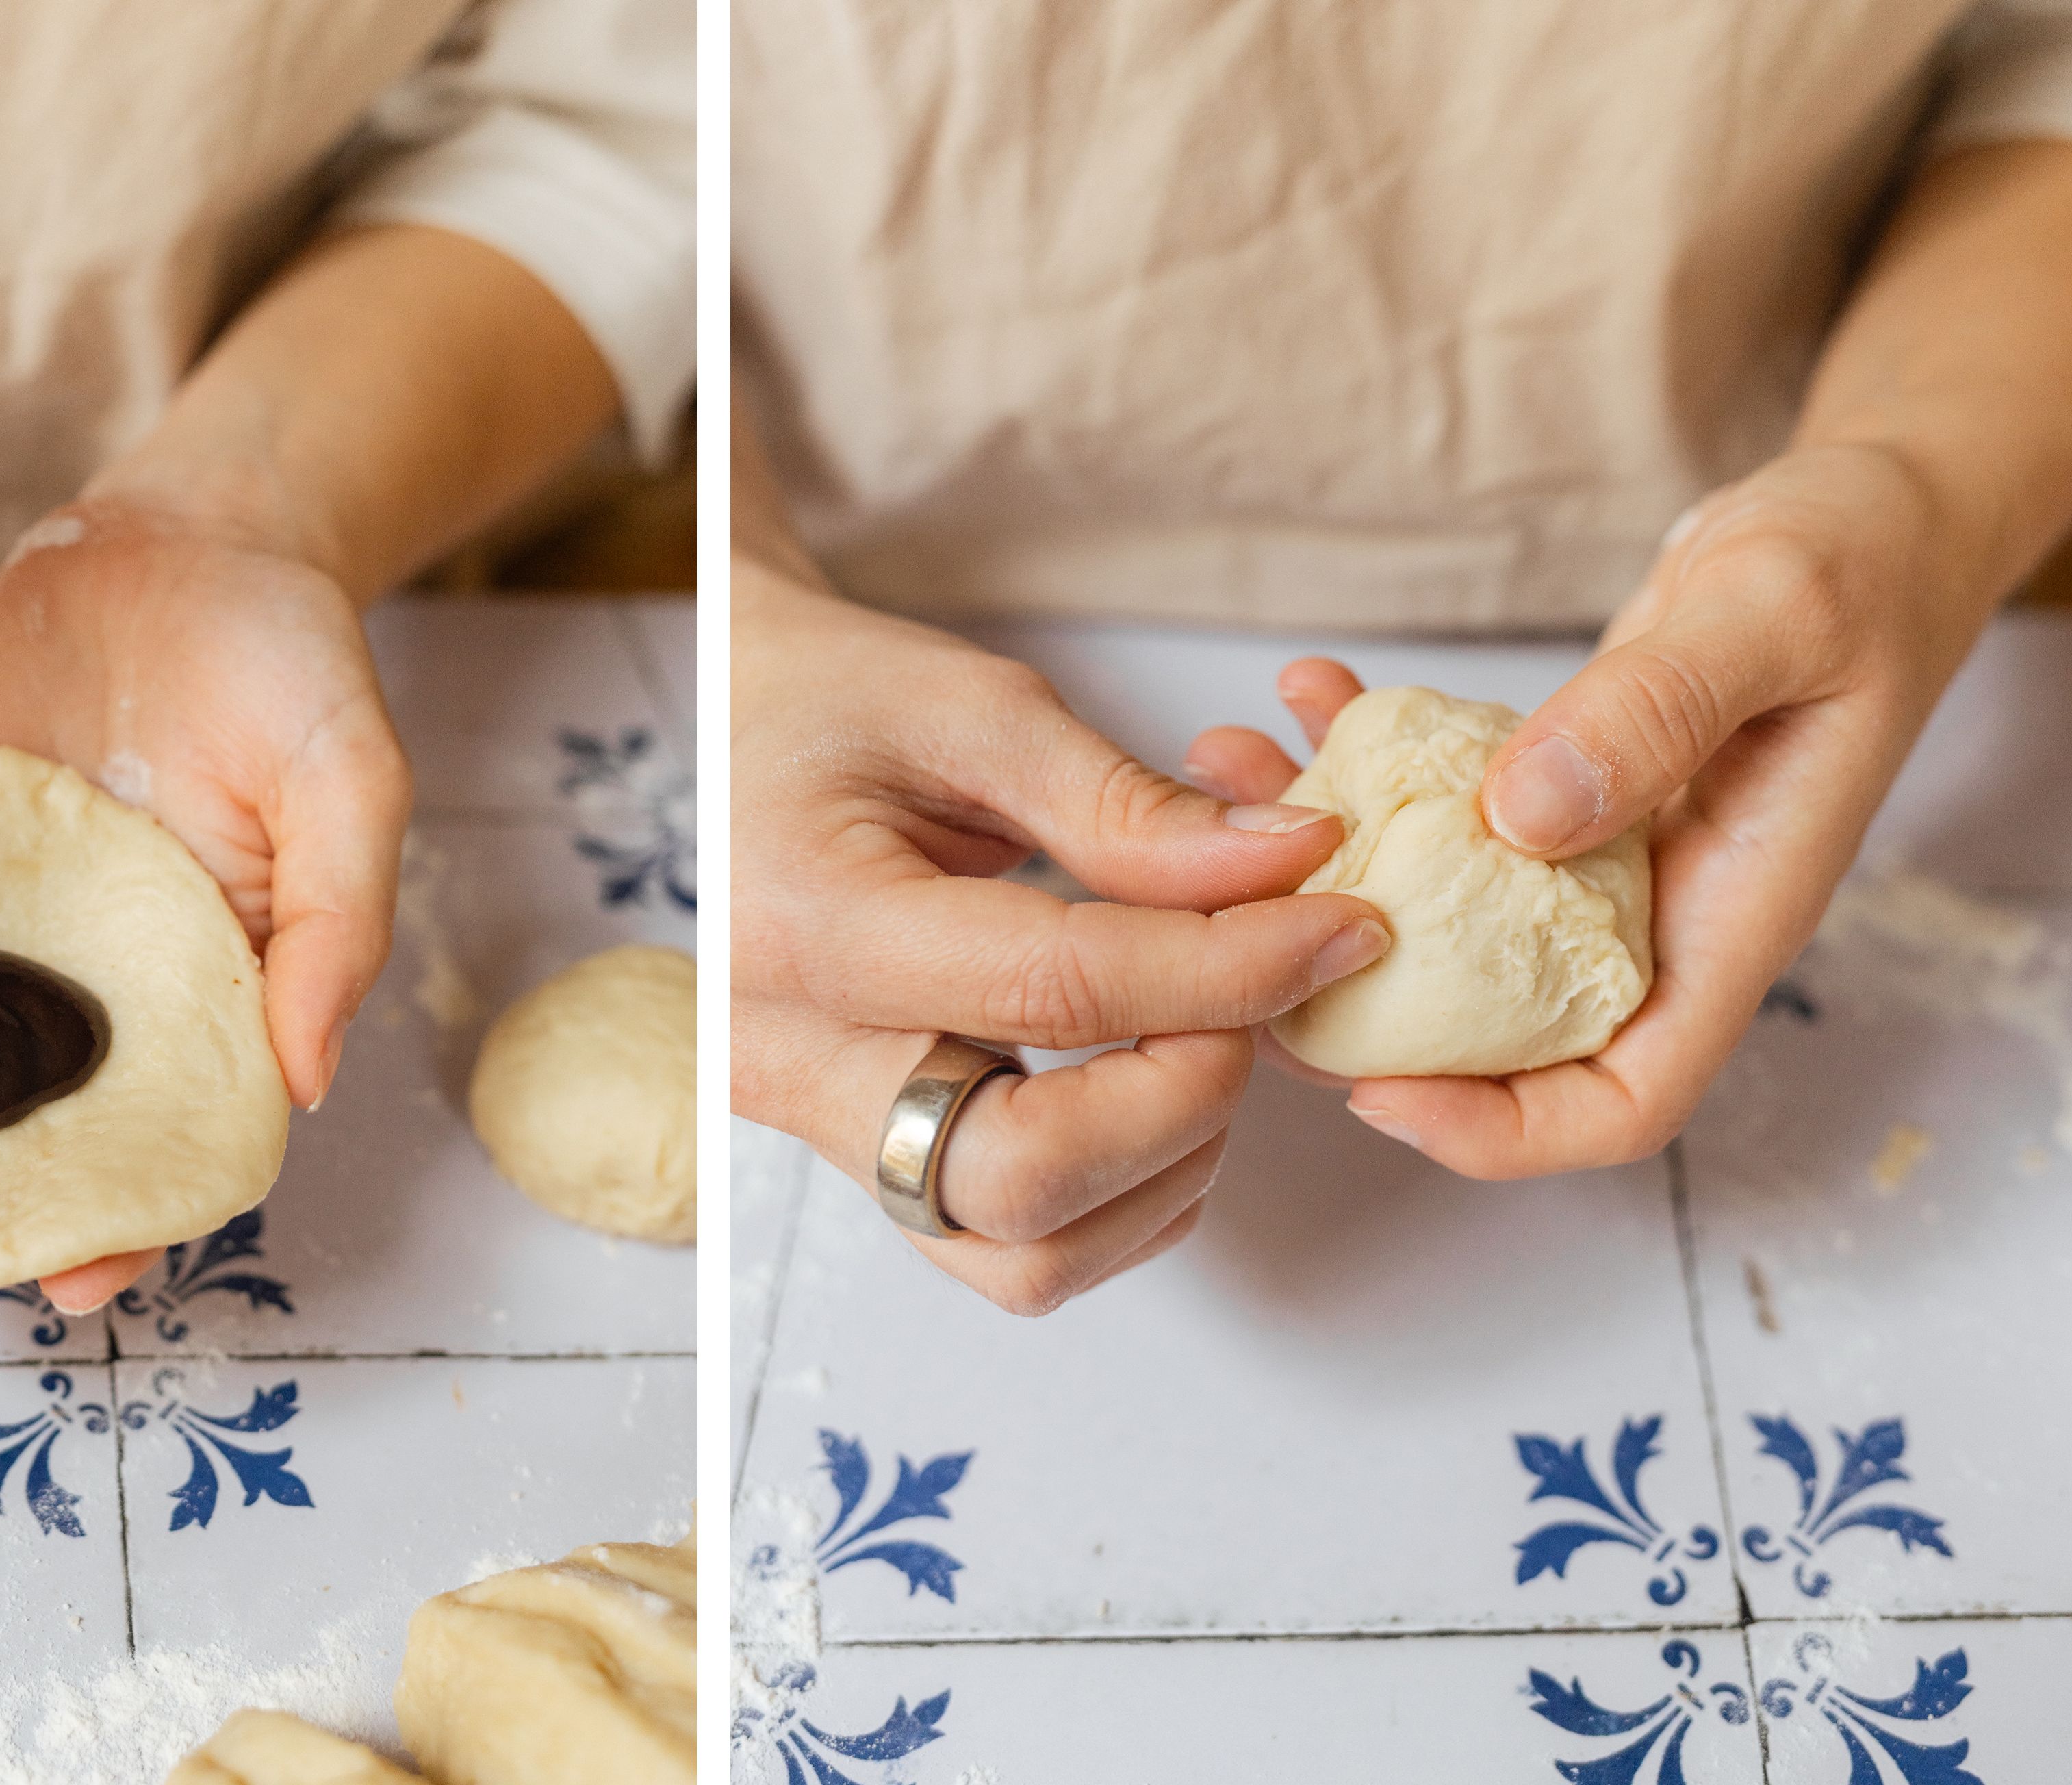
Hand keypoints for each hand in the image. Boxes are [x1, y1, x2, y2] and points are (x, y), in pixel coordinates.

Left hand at [0, 497, 411, 1343]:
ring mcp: (5, 919)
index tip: (72, 1280)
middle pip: (31, 1131)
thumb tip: (303, 1080)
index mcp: (213, 990)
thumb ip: (334, 927)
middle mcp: (101, 979)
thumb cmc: (294, 668)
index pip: (165, 1137)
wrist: (192, 534)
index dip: (123, 1220)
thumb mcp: (353, 789)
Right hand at [734, 568, 1390, 1315]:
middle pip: (1024, 1178)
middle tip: (1255, 992)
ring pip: (1026, 1253)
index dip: (1228, 967)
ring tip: (1206, 1037)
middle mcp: (786, 1061)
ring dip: (1164, 1169)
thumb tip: (1289, 871)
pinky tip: (1151, 1081)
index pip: (1051, 992)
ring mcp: (813, 1130)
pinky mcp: (860, 1161)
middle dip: (1188, 1098)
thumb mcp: (973, 706)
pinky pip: (1011, 1247)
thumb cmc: (830, 699)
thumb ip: (1123, 807)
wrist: (729, 731)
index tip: (1342, 923)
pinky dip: (1122, 1192)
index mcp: (803, 925)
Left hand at [1187, 445, 1984, 1178]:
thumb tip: (1524, 815)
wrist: (1864, 515)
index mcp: (1730, 919)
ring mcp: (1594, 859)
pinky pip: (1437, 817)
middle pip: (1494, 1038)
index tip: (1375, 1090)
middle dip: (1354, 1003)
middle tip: (1236, 937)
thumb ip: (1661, 712)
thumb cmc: (1860, 565)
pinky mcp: (1554, 795)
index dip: (1498, 1129)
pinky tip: (1309, 697)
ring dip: (1323, 864)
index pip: (1622, 1102)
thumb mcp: (1774, 615)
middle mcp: (1651, 913)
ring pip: (1438, 920)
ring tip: (1235, 773)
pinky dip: (1361, 768)